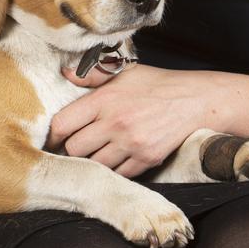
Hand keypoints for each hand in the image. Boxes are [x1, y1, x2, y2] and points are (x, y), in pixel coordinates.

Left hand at [48, 64, 217, 177]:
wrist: (195, 100)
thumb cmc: (158, 85)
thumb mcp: (125, 72)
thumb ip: (92, 75)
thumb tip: (65, 73)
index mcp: (105, 100)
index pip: (63, 123)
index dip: (53, 134)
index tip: (53, 138)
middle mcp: (115, 123)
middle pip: (74, 149)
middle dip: (71, 149)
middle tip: (74, 147)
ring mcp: (131, 144)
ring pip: (94, 165)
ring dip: (91, 162)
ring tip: (94, 154)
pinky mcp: (146, 159)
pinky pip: (118, 175)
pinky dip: (113, 171)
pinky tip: (114, 161)